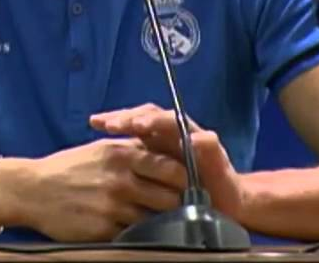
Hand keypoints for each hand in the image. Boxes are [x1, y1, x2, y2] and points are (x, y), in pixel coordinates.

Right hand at [0, 137, 189, 241]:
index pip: (172, 169)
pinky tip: (129, 227)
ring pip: (155, 219)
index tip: (182, 183)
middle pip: (171, 198)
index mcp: (122, 155)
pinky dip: (136, 232)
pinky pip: (135, 235)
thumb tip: (167, 153)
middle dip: (175, 202)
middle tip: (171, 204)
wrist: (33, 190)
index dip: (183, 178)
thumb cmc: (69, 167)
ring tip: (150, 216)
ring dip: (156, 220)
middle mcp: (121, 180)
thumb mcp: (102, 148)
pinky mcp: (104, 230)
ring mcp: (113, 207)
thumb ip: (134, 150)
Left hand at [89, 104, 246, 220]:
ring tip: (141, 124)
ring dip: (158, 122)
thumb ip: (132, 168)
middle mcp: (175, 133)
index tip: (94, 122)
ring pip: (176, 123)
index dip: (115, 119)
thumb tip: (96, 163)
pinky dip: (203, 141)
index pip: (134, 120)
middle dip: (131, 118)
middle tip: (112, 124)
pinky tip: (195, 141)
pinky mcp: (216, 155)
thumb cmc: (182, 192)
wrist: (224, 202)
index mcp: (157, 138)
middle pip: (150, 116)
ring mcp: (196, 141)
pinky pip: (210, 143)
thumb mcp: (152, 180)